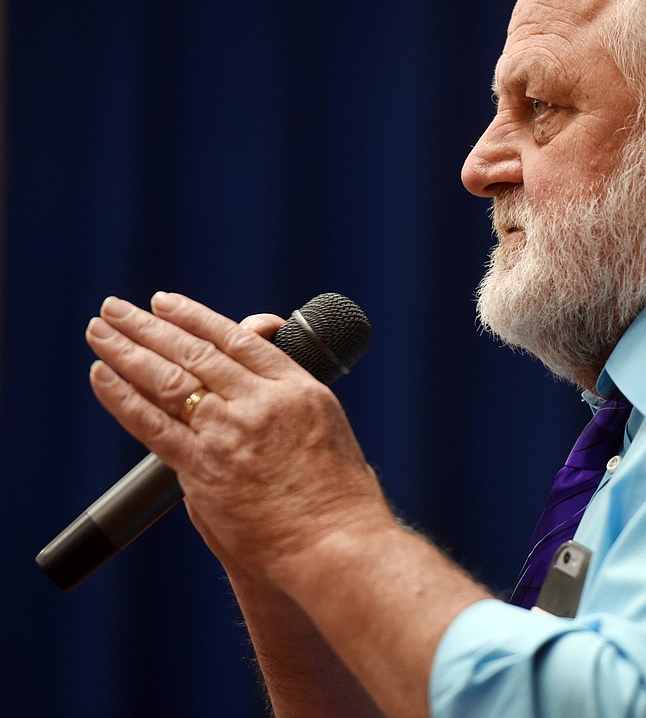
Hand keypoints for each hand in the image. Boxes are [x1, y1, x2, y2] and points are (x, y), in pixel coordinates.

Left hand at [85, 292, 388, 586]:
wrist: (338, 546)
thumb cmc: (342, 503)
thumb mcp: (330, 436)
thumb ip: (287, 412)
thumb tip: (249, 406)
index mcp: (299, 390)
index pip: (239, 340)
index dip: (197, 317)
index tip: (167, 303)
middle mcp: (262, 402)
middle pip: (195, 351)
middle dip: (150, 326)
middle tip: (117, 307)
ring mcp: (230, 432)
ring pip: (168, 377)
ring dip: (127, 348)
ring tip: (99, 328)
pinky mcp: (203, 469)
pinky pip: (152, 423)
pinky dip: (122, 396)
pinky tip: (101, 374)